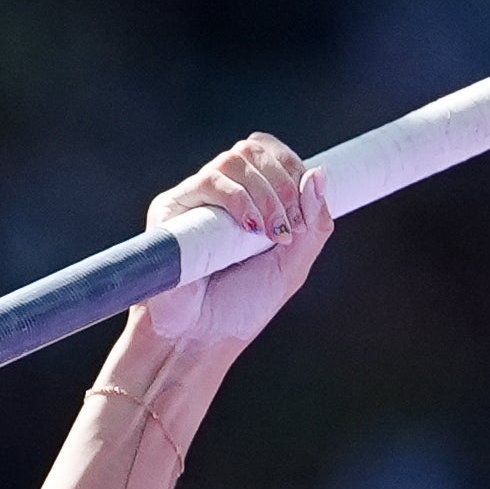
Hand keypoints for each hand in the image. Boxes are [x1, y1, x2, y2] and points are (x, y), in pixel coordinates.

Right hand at [134, 134, 331, 352]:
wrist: (201, 339)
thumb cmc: (241, 308)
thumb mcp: (292, 265)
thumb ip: (314, 223)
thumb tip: (318, 173)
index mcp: (248, 198)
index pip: (270, 153)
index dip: (293, 168)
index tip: (303, 214)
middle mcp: (220, 193)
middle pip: (254, 149)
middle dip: (283, 183)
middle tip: (290, 228)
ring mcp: (195, 198)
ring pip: (234, 160)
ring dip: (265, 193)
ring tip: (269, 234)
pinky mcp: (171, 208)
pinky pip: (209, 181)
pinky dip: (238, 199)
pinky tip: (248, 229)